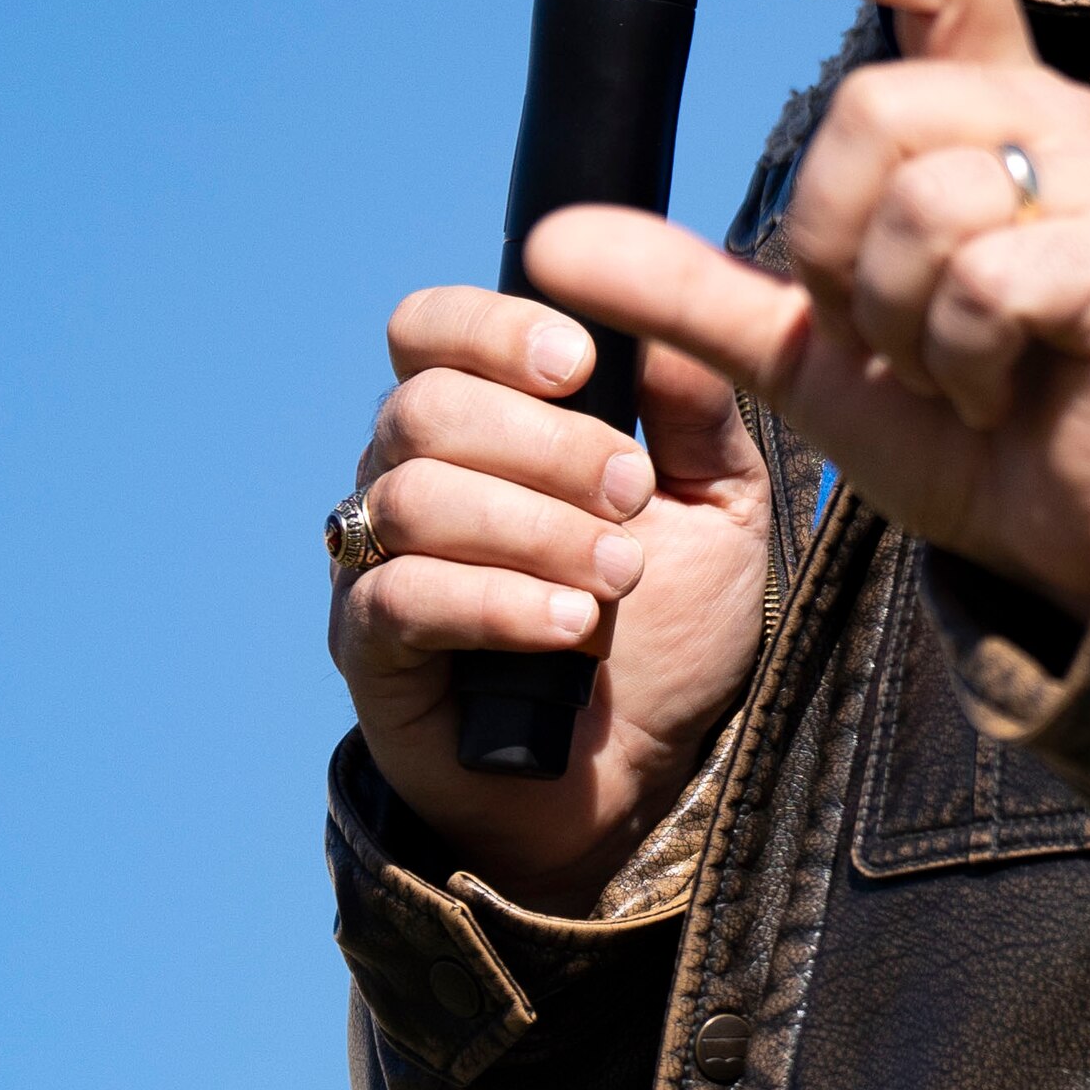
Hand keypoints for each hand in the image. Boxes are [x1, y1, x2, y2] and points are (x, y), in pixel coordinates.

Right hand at [330, 292, 769, 902]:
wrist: (644, 764)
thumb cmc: (674, 617)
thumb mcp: (721, 501)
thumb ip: (698, 409)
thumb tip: (670, 325)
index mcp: (485, 416)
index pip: (430, 329)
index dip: (492, 328)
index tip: (583, 364)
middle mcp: (409, 474)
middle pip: (425, 407)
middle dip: (547, 444)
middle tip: (634, 494)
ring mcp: (378, 561)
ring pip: (412, 497)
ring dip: (534, 528)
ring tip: (620, 575)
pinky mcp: (368, 650)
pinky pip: (399, 597)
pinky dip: (496, 602)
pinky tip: (571, 624)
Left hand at [527, 0, 1089, 621]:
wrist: (1072, 532)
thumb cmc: (960, 425)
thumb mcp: (803, 351)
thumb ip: (688, 287)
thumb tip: (546, 238)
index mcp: (987, 115)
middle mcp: (1059, 124)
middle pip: (875, 109)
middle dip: (831, 245)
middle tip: (883, 329)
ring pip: (925, 203)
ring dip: (899, 322)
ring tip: (953, 372)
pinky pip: (987, 283)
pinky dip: (961, 362)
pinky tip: (998, 391)